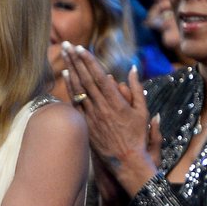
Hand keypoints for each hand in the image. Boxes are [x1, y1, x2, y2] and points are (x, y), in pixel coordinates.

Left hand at [62, 43, 157, 195]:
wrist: (125, 161)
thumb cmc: (137, 136)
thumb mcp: (142, 111)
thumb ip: (136, 89)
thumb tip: (133, 69)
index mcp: (116, 102)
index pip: (99, 76)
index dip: (88, 61)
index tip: (81, 48)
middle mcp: (101, 107)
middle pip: (85, 79)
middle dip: (76, 60)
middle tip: (66, 44)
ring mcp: (91, 116)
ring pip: (78, 89)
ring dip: (70, 70)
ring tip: (64, 54)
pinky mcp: (86, 124)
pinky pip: (75, 103)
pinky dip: (70, 88)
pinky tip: (65, 76)